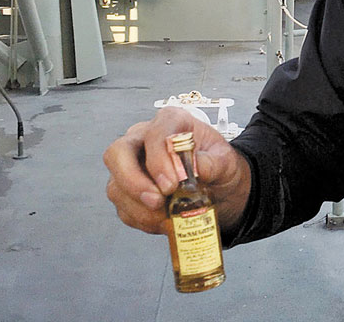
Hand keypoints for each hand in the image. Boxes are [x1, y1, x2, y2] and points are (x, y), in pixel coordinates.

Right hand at [103, 106, 250, 234]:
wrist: (218, 188)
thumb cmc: (217, 165)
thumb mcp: (226, 161)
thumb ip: (213, 163)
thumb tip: (197, 168)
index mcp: (172, 122)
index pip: (154, 133)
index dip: (158, 159)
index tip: (172, 183)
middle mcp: (144, 140)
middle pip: (118, 153)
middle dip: (133, 181)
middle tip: (157, 201)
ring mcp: (132, 166)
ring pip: (116, 186)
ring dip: (141, 207)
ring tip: (169, 215)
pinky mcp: (128, 191)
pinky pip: (124, 208)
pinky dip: (143, 219)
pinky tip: (164, 220)